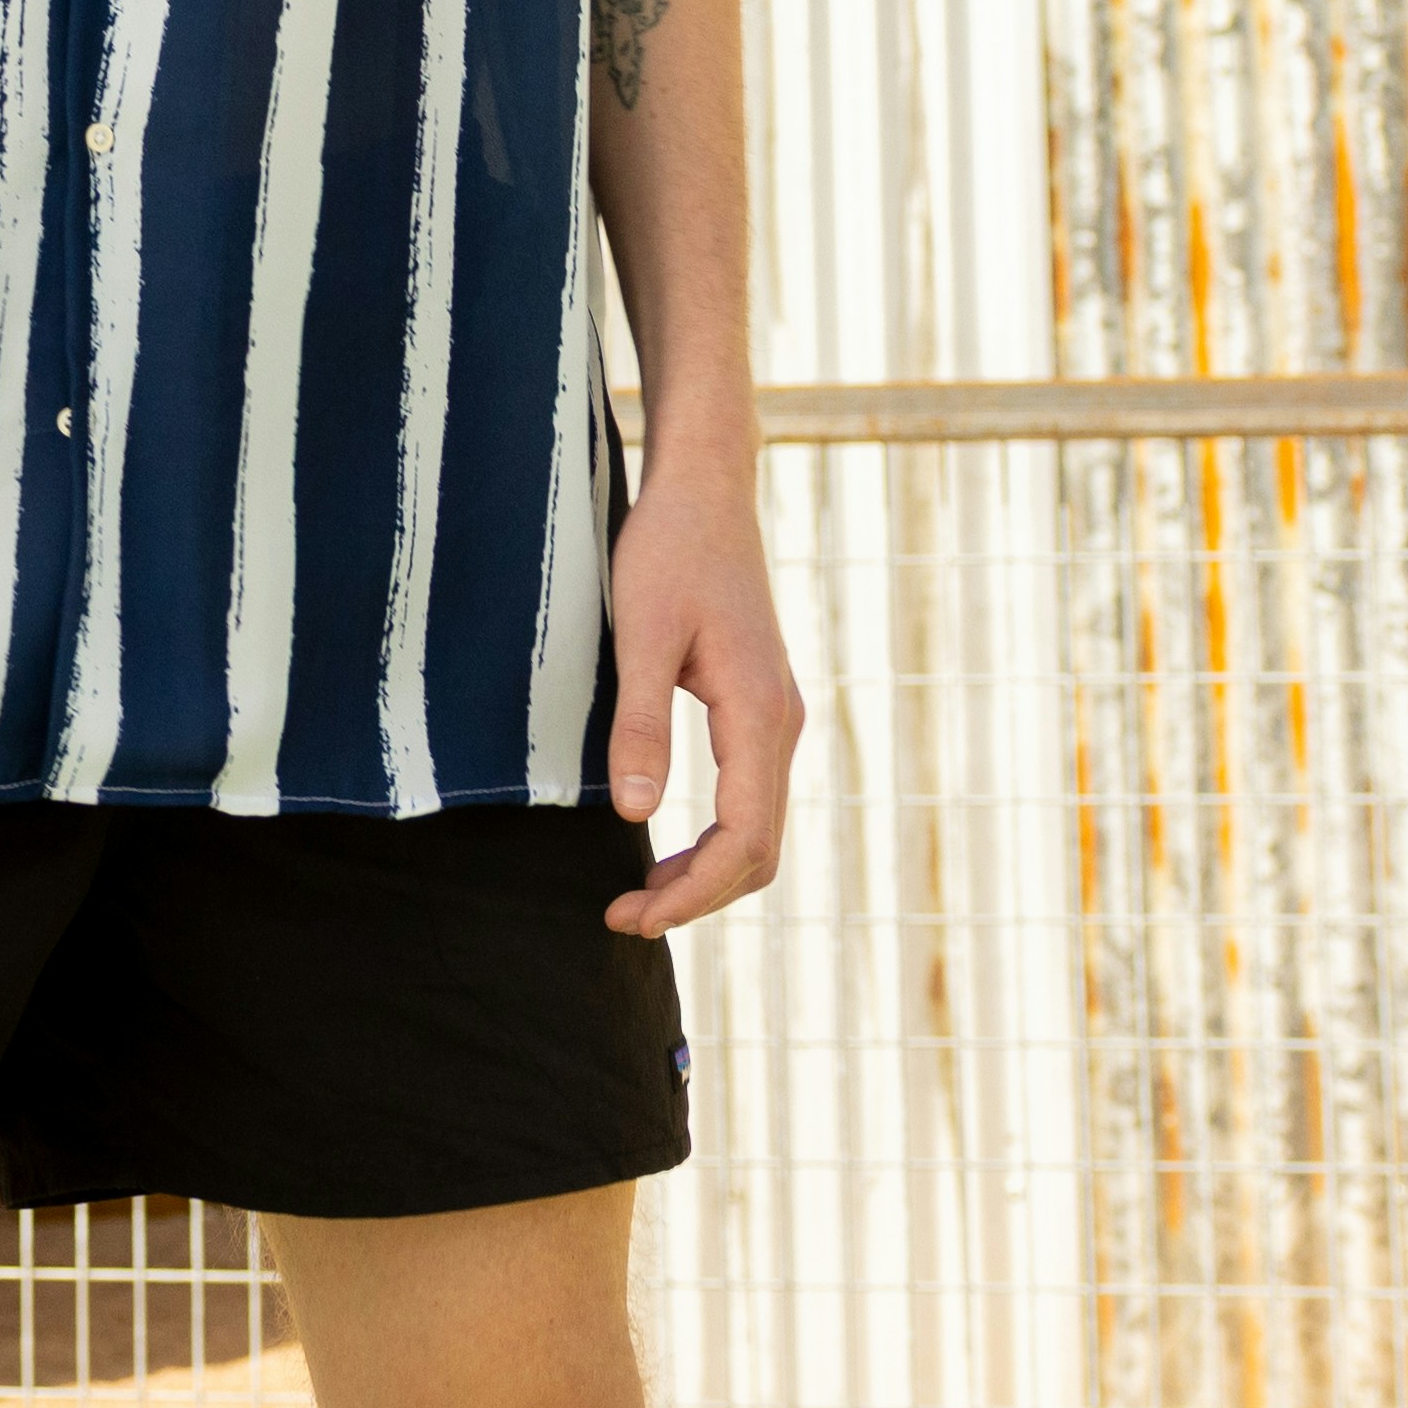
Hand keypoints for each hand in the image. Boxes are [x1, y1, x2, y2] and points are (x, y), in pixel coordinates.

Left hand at [598, 461, 797, 937]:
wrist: (706, 489)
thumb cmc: (668, 550)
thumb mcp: (639, 634)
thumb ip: (640, 723)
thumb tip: (638, 814)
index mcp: (758, 713)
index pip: (742, 840)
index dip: (690, 892)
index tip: (631, 916)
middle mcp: (782, 724)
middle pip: (759, 850)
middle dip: (697, 896)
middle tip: (625, 918)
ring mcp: (778, 716)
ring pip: (760, 828)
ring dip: (707, 872)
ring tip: (642, 896)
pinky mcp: (761, 707)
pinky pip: (752, 797)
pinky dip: (717, 839)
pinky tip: (669, 843)